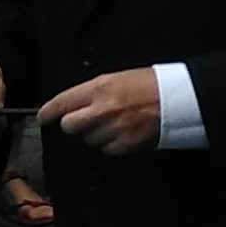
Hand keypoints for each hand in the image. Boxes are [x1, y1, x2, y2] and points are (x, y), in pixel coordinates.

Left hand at [42, 68, 162, 153]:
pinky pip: (107, 149)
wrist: (181, 97)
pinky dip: (112, 144)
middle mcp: (103, 108)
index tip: (44, 116)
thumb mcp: (120, 77)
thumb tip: (74, 103)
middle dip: (75, 124)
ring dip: (96, 134)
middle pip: (70, 125)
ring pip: (88, 139)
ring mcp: (114, 128)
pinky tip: (124, 132)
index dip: (48, 111)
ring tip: (114, 123)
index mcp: (100, 87)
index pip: (62, 102)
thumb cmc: (154, 84)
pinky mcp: (126, 143)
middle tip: (86, 119)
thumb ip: (94, 91)